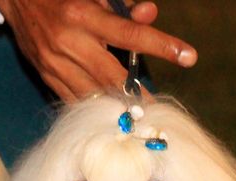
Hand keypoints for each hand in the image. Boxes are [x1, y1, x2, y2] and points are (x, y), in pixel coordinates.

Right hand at [0, 0, 197, 101]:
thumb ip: (123, 6)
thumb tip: (150, 13)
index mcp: (84, 15)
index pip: (131, 33)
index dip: (162, 45)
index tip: (188, 56)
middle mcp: (69, 41)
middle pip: (113, 76)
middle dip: (139, 96)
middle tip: (159, 108)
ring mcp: (55, 63)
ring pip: (94, 94)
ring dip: (118, 107)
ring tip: (138, 115)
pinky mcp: (47, 77)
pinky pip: (75, 99)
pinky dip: (95, 107)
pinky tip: (110, 113)